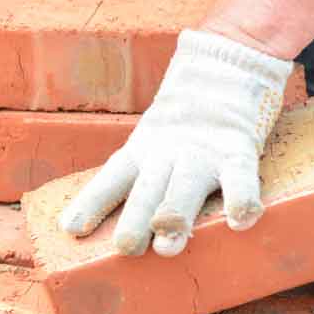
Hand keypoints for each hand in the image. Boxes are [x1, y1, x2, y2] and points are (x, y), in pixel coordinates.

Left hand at [59, 30, 293, 256]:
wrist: (223, 66)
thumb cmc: (181, 125)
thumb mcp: (149, 142)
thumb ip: (131, 180)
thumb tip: (81, 225)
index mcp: (141, 151)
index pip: (112, 178)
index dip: (92, 203)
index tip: (71, 229)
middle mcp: (167, 153)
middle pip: (147, 189)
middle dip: (136, 219)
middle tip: (125, 247)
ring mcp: (203, 152)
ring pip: (187, 187)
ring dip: (176, 214)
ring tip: (168, 243)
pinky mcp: (238, 150)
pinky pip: (241, 178)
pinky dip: (241, 199)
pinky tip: (239, 221)